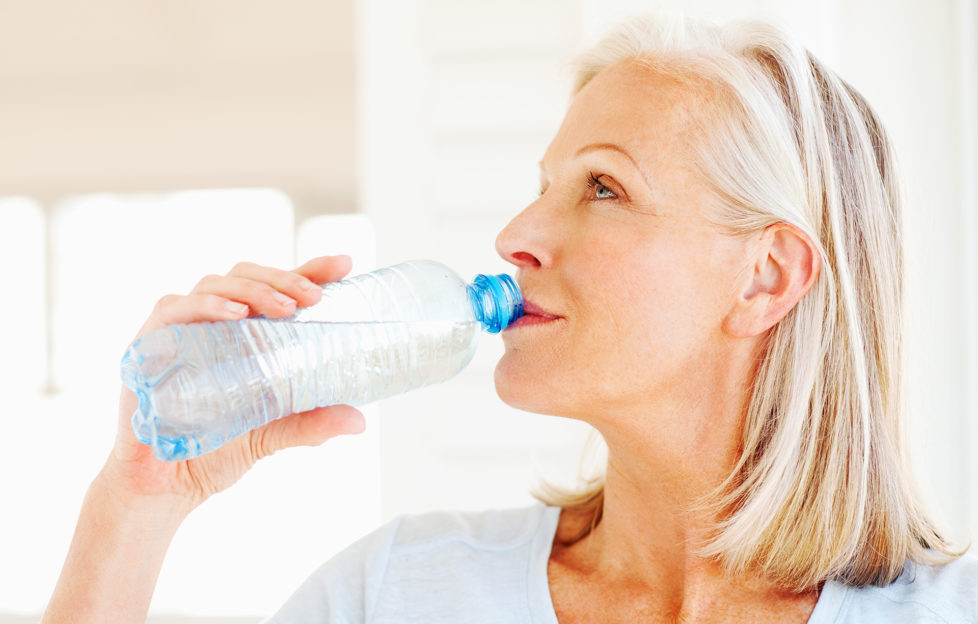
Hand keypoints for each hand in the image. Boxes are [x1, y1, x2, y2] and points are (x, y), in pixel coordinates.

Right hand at [104, 254, 365, 512]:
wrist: (165, 488)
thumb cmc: (216, 449)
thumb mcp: (273, 433)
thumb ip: (311, 423)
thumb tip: (359, 421)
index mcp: (245, 333)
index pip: (278, 290)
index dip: (309, 270)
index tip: (344, 264)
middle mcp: (213, 322)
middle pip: (248, 277)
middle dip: (285, 279)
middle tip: (316, 296)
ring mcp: (180, 328)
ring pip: (215, 284)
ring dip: (253, 290)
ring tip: (286, 307)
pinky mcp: (150, 343)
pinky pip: (174, 309)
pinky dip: (206, 306)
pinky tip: (234, 315)